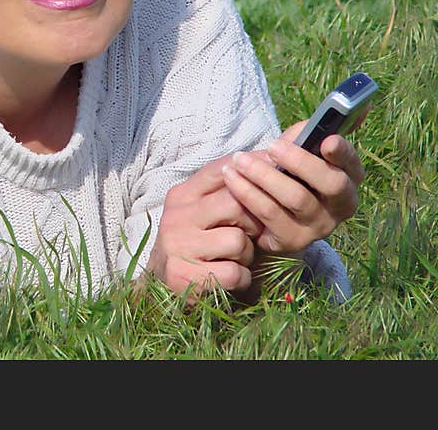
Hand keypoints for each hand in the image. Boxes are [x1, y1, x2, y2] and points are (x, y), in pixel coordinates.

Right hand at [146, 156, 263, 299]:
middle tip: (250, 233)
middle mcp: (176, 217)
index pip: (222, 170)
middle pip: (235, 203)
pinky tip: (229, 276)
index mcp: (181, 195)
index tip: (278, 167)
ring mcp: (178, 246)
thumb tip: (271, 158)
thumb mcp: (202, 210)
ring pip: (237, 240)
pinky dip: (240, 278)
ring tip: (234, 257)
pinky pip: (234, 272)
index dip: (254, 167)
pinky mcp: (186, 276)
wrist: (163, 283)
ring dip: (246, 253)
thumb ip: (228, 189)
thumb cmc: (195, 242)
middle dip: (252, 220)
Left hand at [221, 120, 364, 255]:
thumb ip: (312, 132)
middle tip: (271, 146)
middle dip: (300, 161)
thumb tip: (357, 104)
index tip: (326, 139)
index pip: (353, 165)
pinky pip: (269, 213)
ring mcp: (318, 227)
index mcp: (348, 178)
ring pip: (296, 198)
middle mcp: (340, 206)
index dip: (343, 152)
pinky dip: (247, 192)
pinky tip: (230, 176)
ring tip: (239, 159)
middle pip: (331, 183)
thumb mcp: (296, 154)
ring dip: (264, 175)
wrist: (261, 218)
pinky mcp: (292, 240)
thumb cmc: (284, 175)